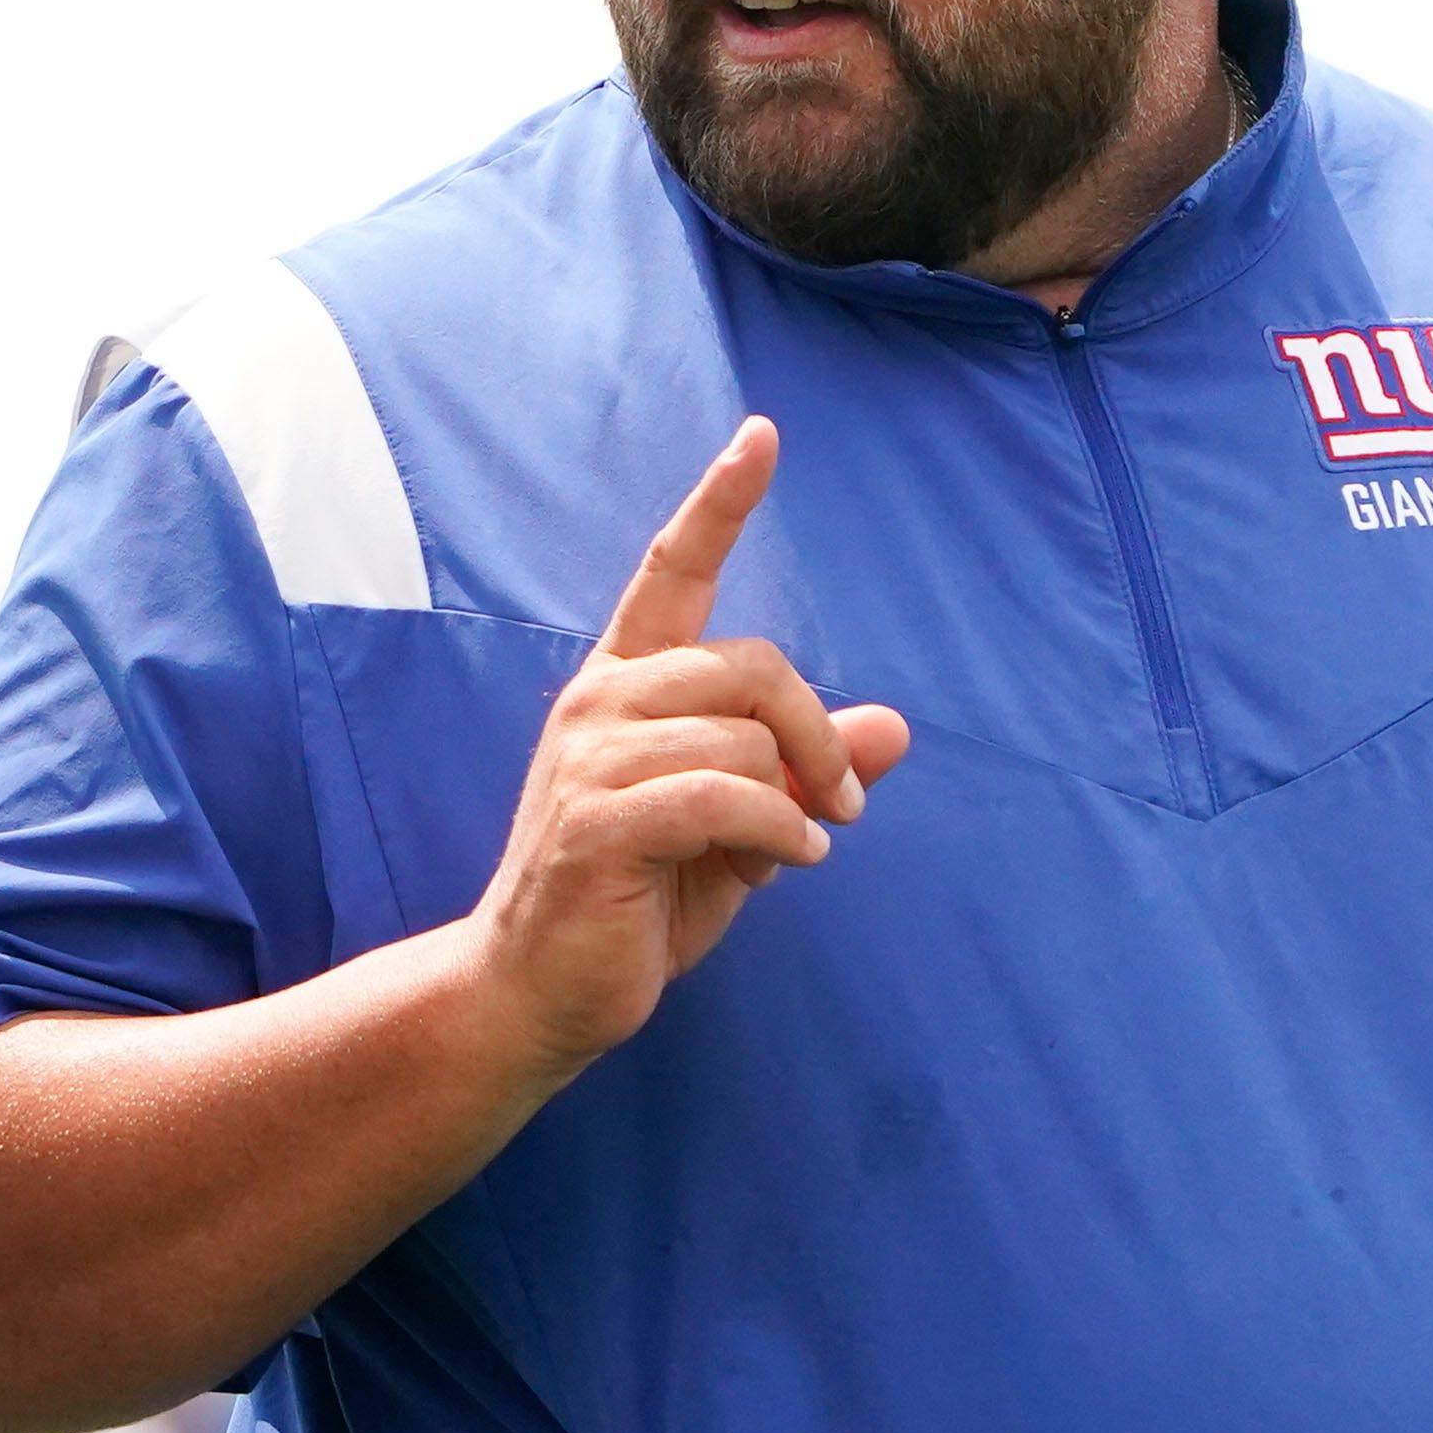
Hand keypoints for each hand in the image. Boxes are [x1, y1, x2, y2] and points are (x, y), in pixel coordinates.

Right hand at [455, 420, 909, 1097]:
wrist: (537, 995)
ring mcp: (589, 759)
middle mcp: (598, 702)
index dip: (719, 504)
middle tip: (844, 804)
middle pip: (750, 665)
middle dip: (816, 734)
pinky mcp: (598, 821)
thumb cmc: (634, 905)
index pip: (671, 571)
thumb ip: (804, 773)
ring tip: (800, 845)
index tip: (761, 436)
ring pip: (742, 735)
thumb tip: (895, 728)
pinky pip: (722, 795)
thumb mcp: (741, 830)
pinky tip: (796, 859)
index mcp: (624, 685)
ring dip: (797, 797)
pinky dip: (778, 828)